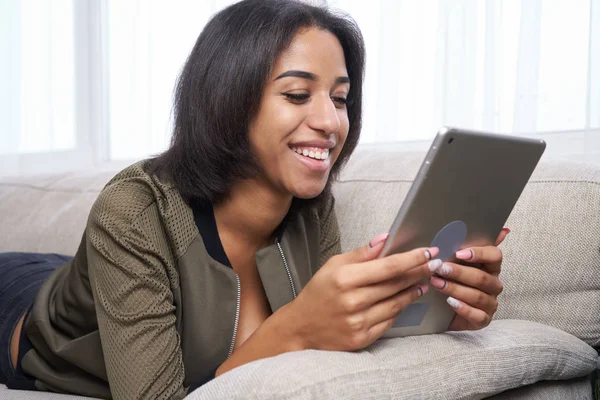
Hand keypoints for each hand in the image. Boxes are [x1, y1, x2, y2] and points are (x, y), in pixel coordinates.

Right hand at [278, 234, 440, 351]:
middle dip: (419, 272)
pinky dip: (400, 308)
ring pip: (397, 303)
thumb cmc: (318, 293)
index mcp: (345, 279)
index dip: (412, 259)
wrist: (301, 328)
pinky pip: (390, 320)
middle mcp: (353, 301)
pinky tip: (406, 298)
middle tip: (434, 264)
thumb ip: (361, 254)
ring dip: (414, 291)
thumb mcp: (333, 266)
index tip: (429, 252)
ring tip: (424, 281)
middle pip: (396, 284)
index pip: (388, 267)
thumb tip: (386, 238)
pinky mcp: (362, 338)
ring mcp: (359, 322)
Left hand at [428, 228, 509, 330]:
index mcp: (491, 267)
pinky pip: (477, 316)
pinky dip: (464, 308)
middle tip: (440, 267)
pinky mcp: (483, 320)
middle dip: (459, 272)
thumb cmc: (451, 277)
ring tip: (436, 283)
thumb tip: (503, 230)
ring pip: (478, 296)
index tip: (459, 252)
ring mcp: (490, 303)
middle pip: (482, 277)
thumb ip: (471, 242)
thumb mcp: (455, 258)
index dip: (478, 254)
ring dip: (456, 288)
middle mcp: (494, 284)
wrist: (442, 307)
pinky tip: (450, 302)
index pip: (495, 256)